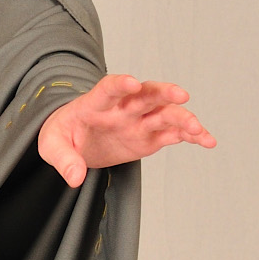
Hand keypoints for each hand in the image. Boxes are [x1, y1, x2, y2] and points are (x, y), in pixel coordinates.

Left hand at [37, 74, 215, 187]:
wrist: (74, 139)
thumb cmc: (62, 135)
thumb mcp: (51, 146)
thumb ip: (63, 159)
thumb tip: (75, 176)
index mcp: (95, 104)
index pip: (108, 89)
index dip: (120, 84)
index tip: (132, 82)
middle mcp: (122, 108)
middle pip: (146, 94)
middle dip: (163, 93)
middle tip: (180, 94)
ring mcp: (138, 121)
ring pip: (165, 114)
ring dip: (183, 118)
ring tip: (199, 130)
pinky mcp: (149, 137)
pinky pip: (173, 133)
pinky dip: (191, 136)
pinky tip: (207, 141)